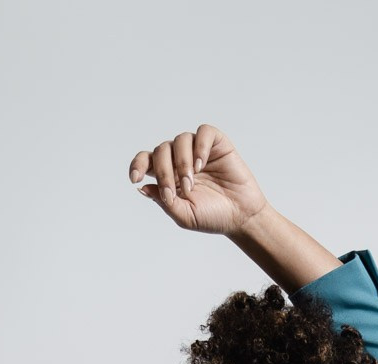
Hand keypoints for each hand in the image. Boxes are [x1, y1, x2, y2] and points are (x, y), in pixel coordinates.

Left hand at [129, 124, 267, 236]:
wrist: (241, 216)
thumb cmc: (213, 217)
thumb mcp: (185, 216)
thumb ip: (163, 202)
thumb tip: (142, 187)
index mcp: (168, 175)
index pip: (146, 160)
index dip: (137, 165)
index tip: (135, 178)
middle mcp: (180, 159)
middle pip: (161, 150)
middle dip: (164, 171)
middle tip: (178, 191)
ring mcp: (197, 150)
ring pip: (180, 140)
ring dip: (182, 162)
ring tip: (191, 184)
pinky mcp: (216, 143)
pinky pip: (203, 132)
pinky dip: (199, 146)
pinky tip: (201, 164)